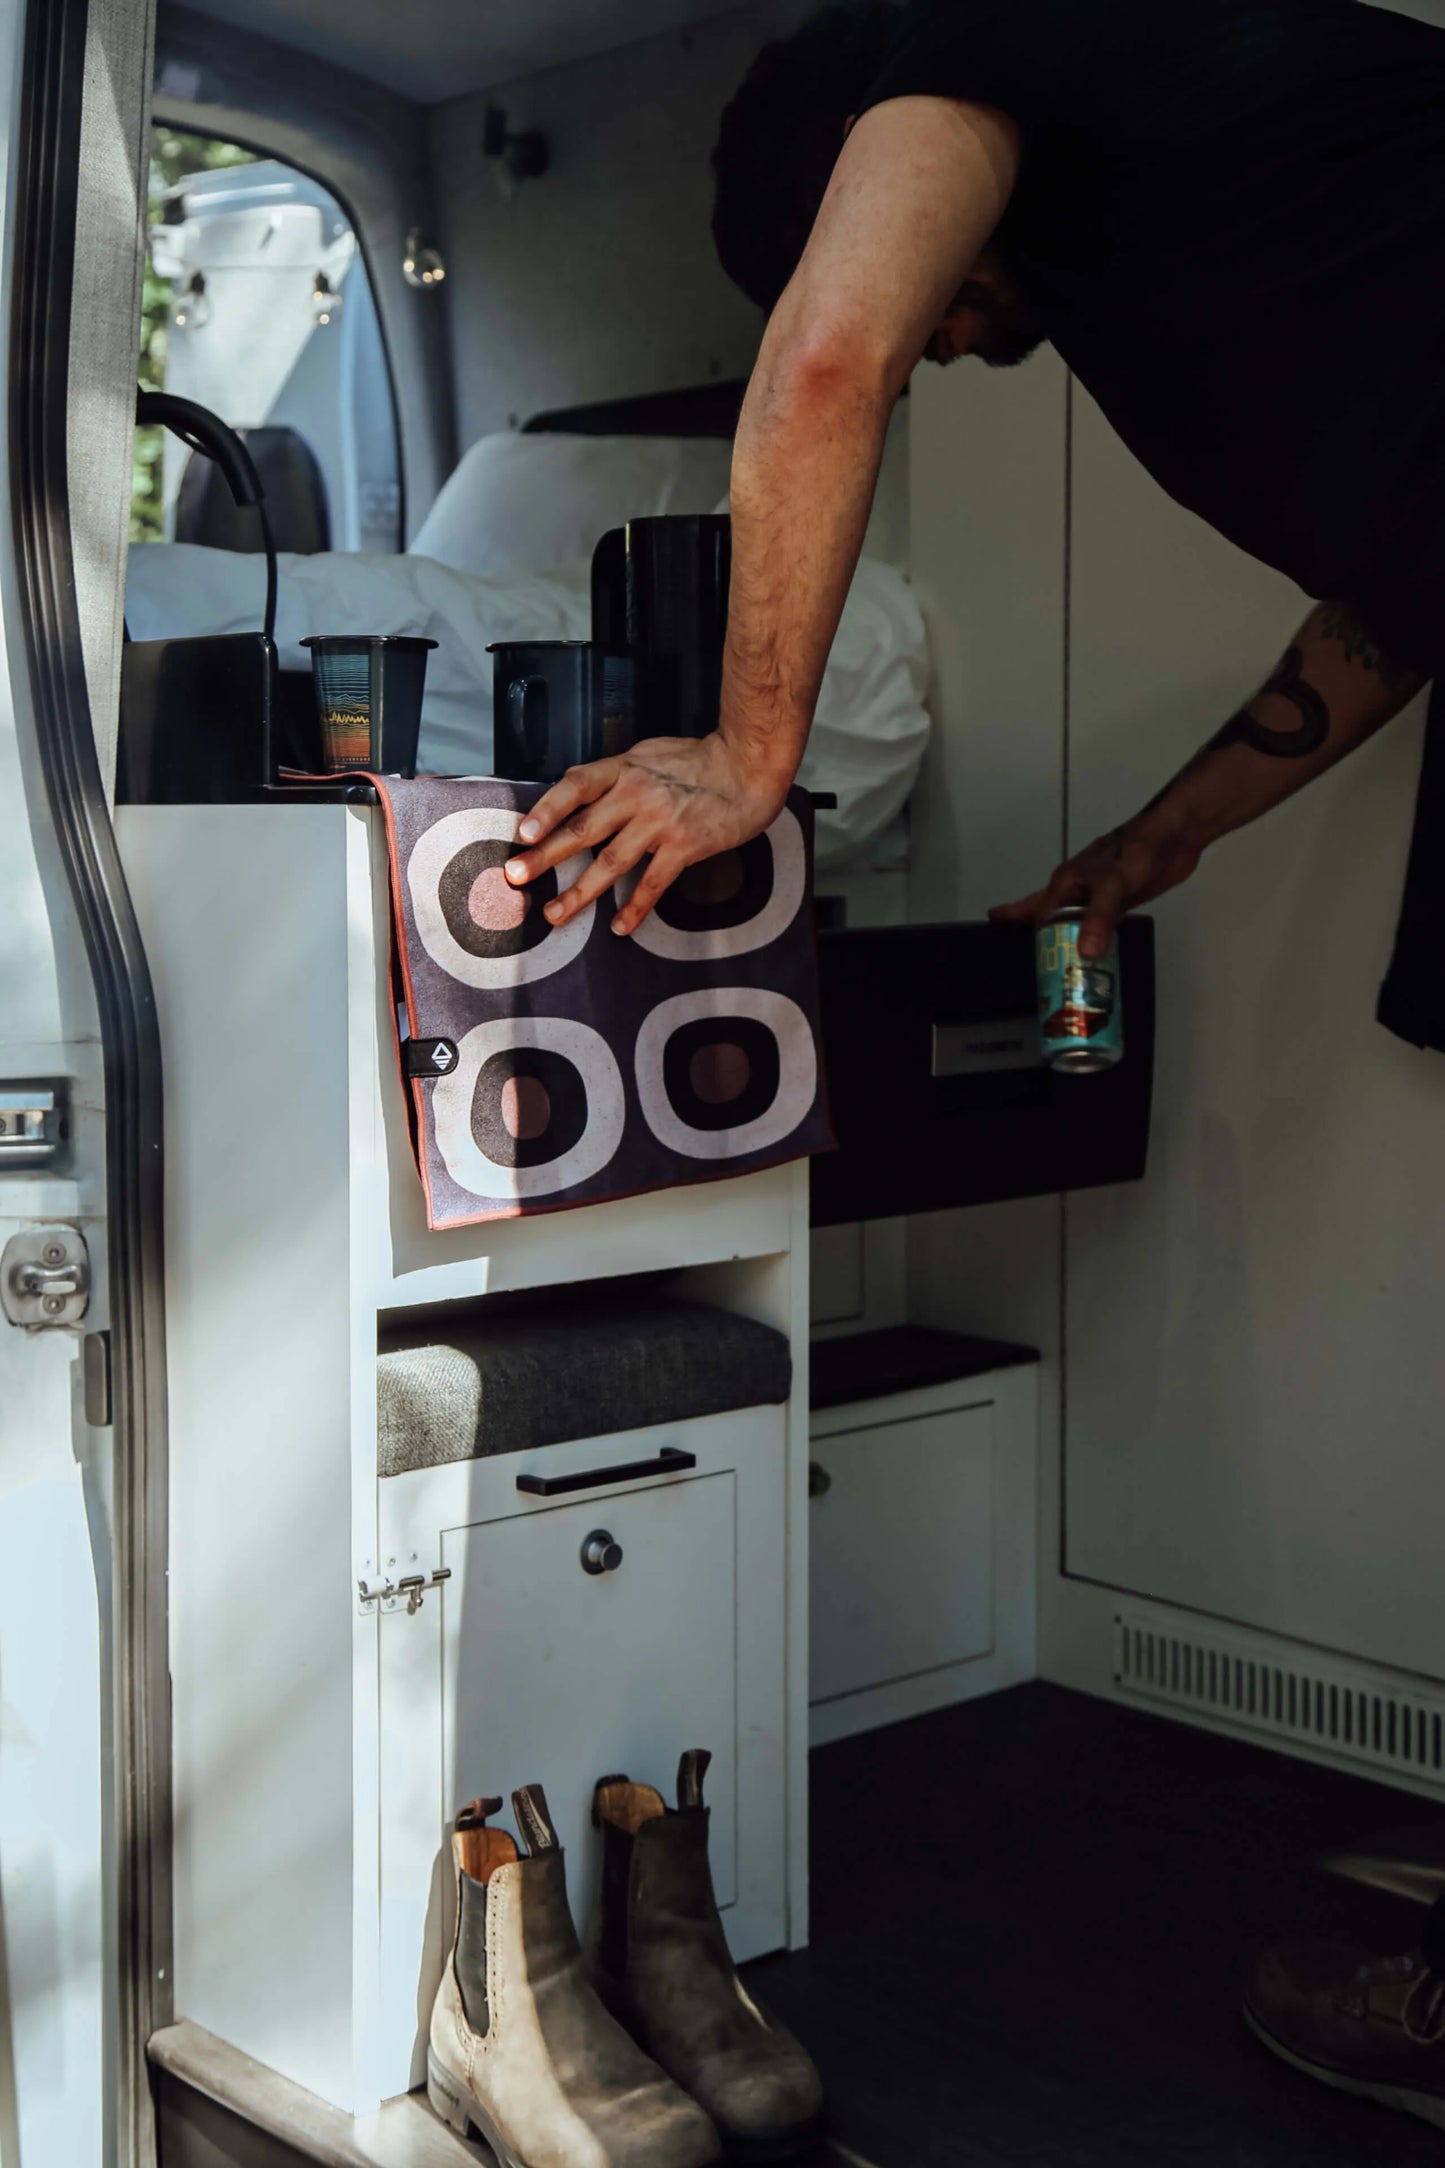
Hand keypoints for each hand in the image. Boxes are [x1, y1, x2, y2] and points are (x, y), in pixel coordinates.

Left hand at [502, 733, 790, 935]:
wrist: (748, 768)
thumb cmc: (698, 760)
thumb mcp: (648, 755)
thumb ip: (615, 774)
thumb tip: (579, 787)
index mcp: (623, 770)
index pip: (575, 787)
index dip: (547, 810)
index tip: (523, 833)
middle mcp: (635, 795)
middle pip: (583, 829)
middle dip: (546, 856)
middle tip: (516, 877)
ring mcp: (660, 823)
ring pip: (611, 862)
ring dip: (580, 892)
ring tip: (554, 914)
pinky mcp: (684, 846)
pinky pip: (654, 883)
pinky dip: (636, 907)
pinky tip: (619, 927)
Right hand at [989, 807, 1203, 957]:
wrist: (1174, 834)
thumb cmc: (1137, 852)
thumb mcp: (1114, 885)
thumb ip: (1099, 918)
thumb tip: (1084, 954)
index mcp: (1067, 881)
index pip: (1035, 908)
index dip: (1015, 919)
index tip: (994, 931)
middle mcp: (1078, 889)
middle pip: (1052, 918)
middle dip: (1040, 939)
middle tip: (1030, 968)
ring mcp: (1099, 894)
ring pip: (1076, 923)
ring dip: (1069, 943)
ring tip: (1059, 968)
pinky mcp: (1119, 900)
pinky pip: (1099, 925)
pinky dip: (1094, 940)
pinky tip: (1094, 955)